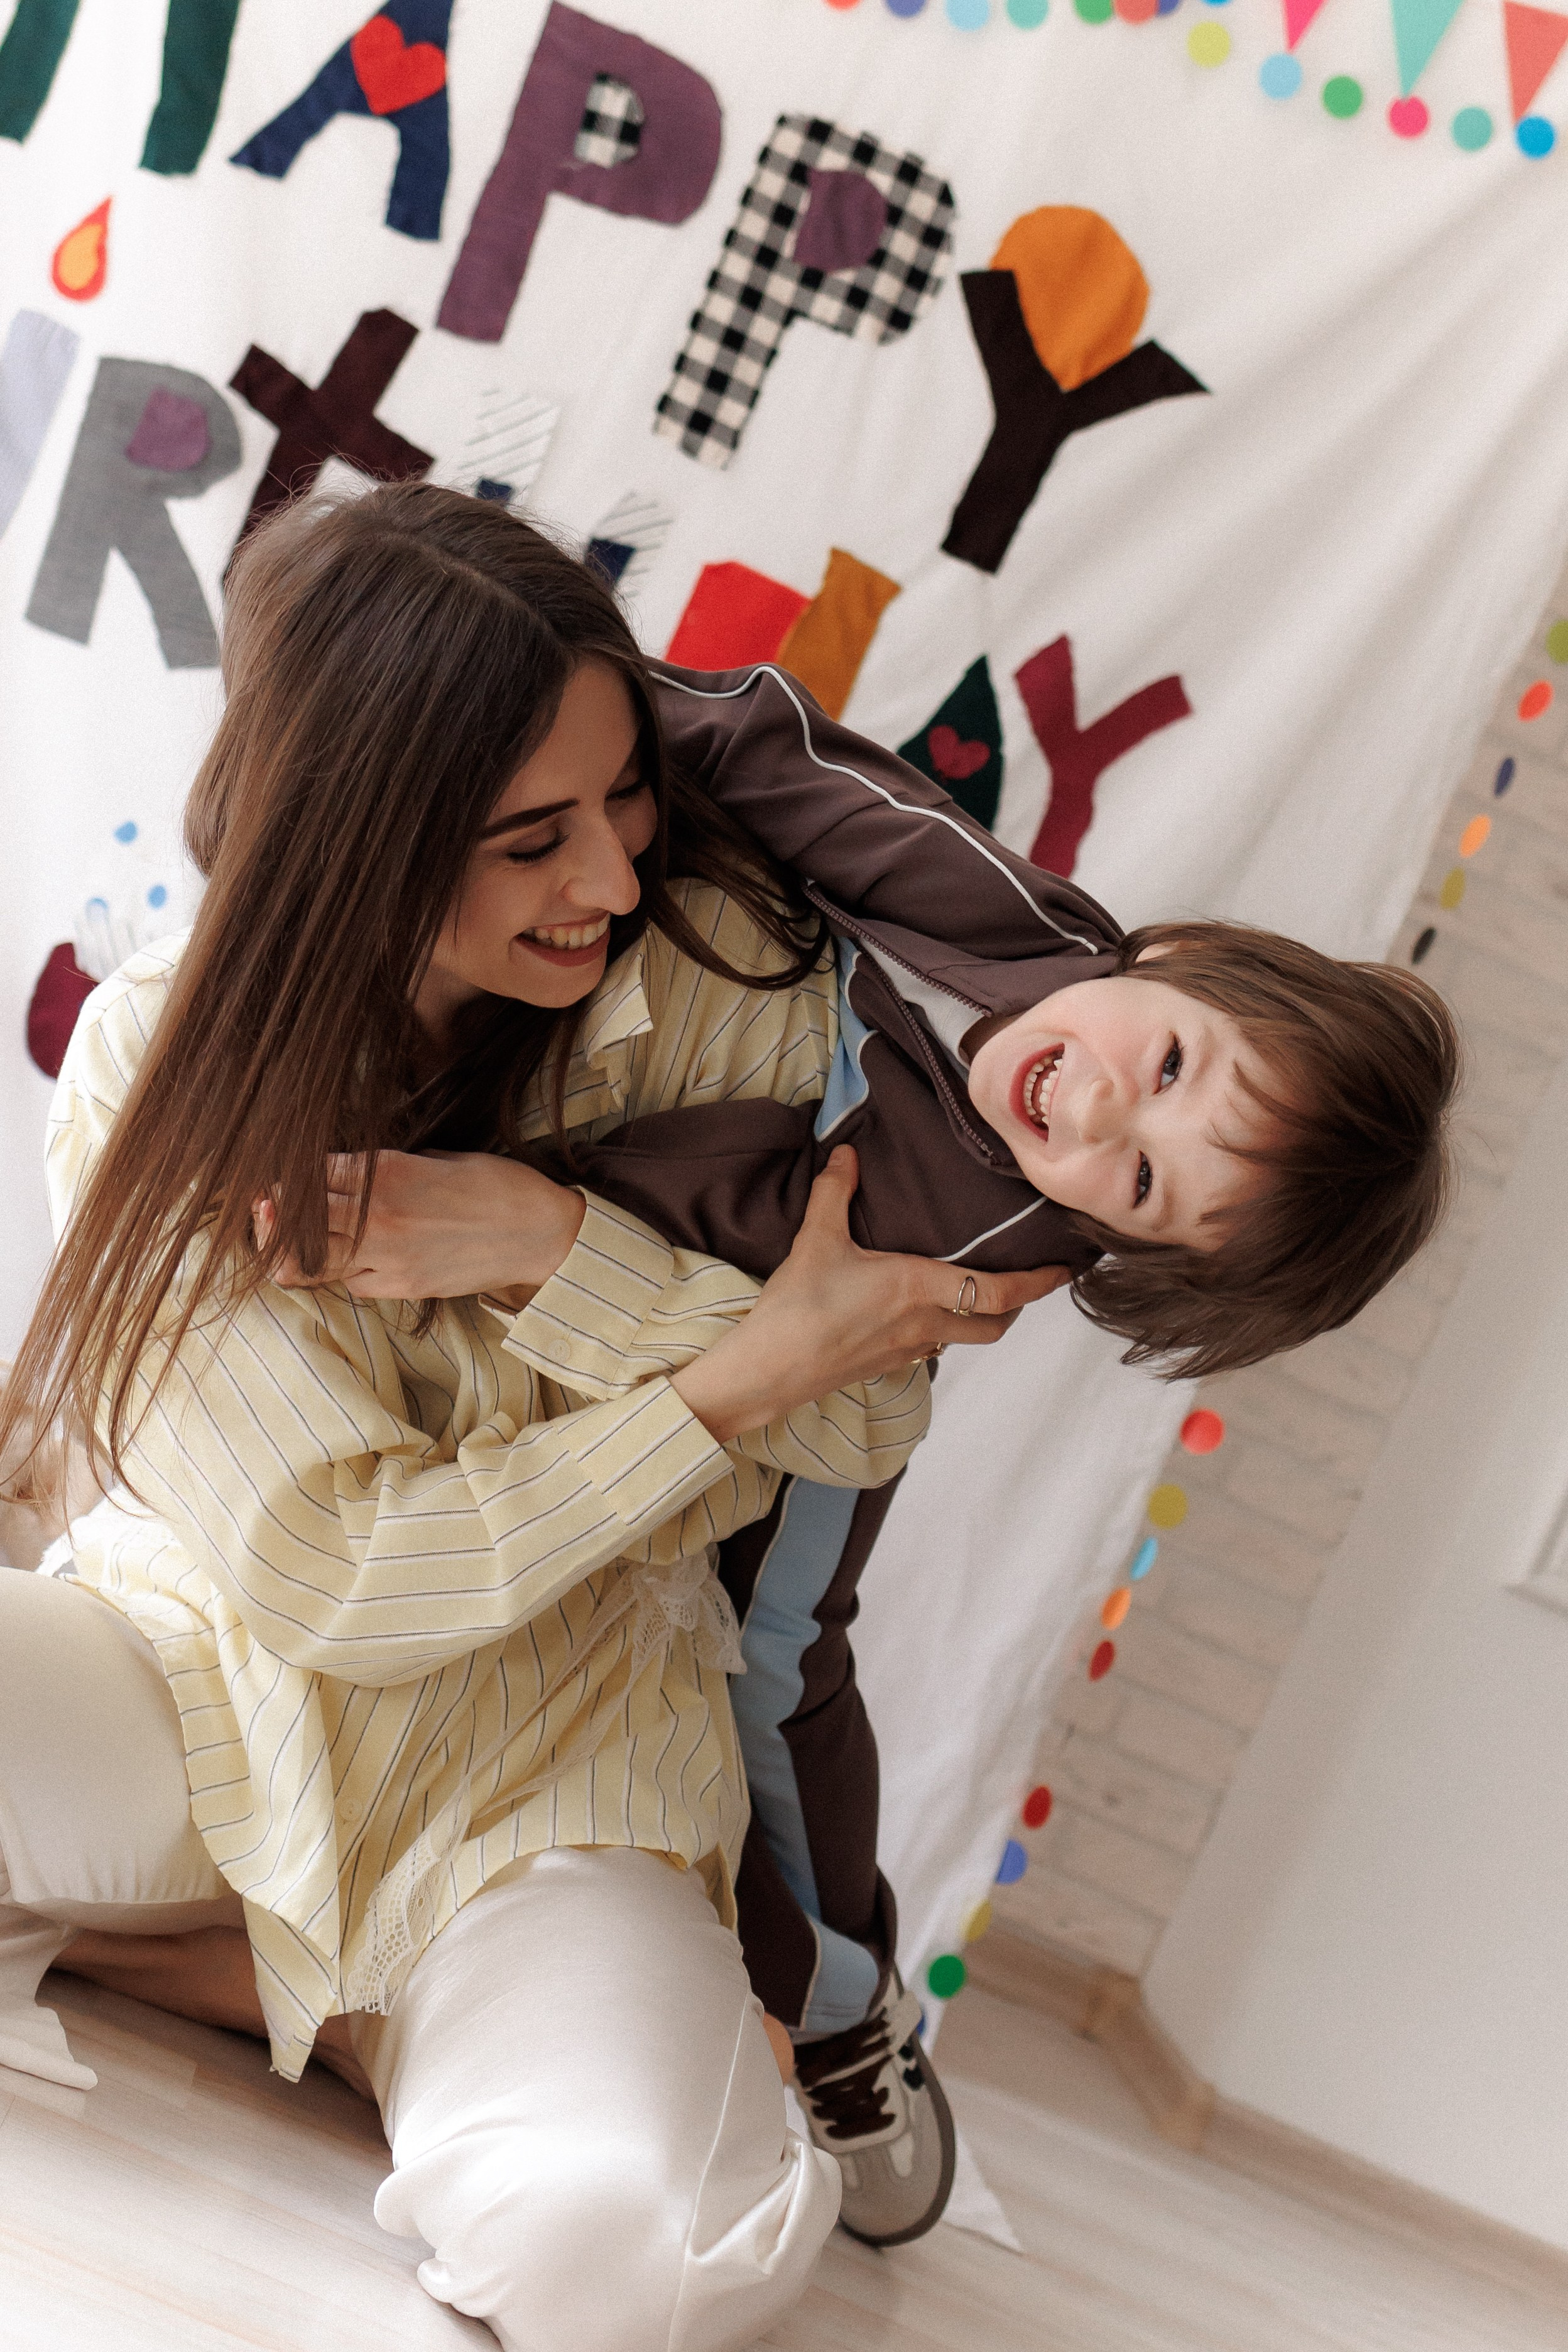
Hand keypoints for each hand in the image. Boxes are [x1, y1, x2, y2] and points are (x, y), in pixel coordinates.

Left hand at [254, 1151, 585, 1301]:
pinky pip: (350, 1282)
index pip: (308, 1174)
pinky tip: (358, 1254)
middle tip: (269, 1207)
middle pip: (292, 1223)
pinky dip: (344, 1270)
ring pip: (310, 1262)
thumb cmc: (496, 1186)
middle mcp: (378, 1217)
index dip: (286, 1175)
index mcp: (386, 1172)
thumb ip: (387, 1167)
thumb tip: (344, 1172)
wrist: (540, 1235)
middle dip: (273, 1215)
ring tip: (304, 1236)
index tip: (278, 1176)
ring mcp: (386, 1257)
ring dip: (300, 1248)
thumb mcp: (437, 1157)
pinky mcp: (400, 1287)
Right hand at [671, 1147, 1069, 1444]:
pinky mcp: (886, 1365)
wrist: (769, 1370)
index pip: (1001, 1291)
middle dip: (1018, 1307)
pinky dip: (943, 1329)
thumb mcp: (816, 1239)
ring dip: (982, 1319)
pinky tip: (922, 1312)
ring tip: (979, 1292)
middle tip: (1028, 1282)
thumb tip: (846, 1152)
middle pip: (995, 1325)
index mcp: (920, 1288)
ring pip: (965, 1339)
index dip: (1039, 1283)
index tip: (1065, 1271)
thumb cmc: (799, 1307)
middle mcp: (925, 1323)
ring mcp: (907, 1350)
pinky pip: (930, 1346)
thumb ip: (835, 1192)